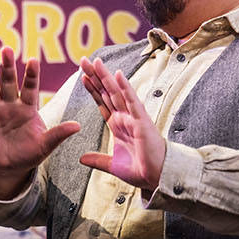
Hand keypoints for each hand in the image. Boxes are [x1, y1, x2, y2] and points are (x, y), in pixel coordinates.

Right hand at [0, 48, 80, 187]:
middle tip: (7, 49)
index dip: (31, 75)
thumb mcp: (45, 146)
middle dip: (8, 67)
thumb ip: (58, 135)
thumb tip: (78, 126)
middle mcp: (12, 105)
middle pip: (10, 82)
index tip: (33, 60)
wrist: (9, 168)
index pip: (31, 87)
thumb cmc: (29, 155)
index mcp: (29, 109)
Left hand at [76, 56, 164, 192]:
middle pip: (107, 92)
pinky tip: (118, 74)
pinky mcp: (142, 121)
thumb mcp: (113, 165)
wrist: (157, 177)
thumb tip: (81, 158)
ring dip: (106, 77)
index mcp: (117, 124)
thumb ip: (98, 160)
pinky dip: (125, 88)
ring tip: (96, 62)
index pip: (102, 101)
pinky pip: (132, 101)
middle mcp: (124, 117)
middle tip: (83, 60)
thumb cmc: (140, 170)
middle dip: (95, 76)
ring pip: (117, 92)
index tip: (82, 75)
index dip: (92, 88)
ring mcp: (133, 117)